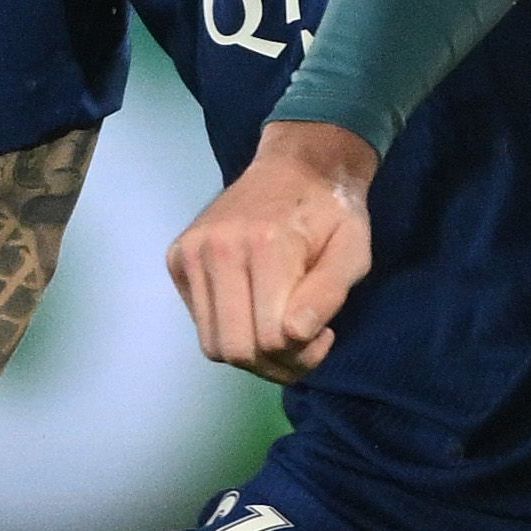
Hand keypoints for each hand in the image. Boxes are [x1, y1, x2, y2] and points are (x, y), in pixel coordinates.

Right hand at [168, 120, 377, 381]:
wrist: (297, 166)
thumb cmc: (332, 213)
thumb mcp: (353, 251)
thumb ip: (328, 294)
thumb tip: (294, 335)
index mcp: (266, 245)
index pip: (272, 338)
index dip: (303, 354)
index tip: (325, 335)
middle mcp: (218, 248)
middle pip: (236, 350)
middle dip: (275, 363)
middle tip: (303, 345)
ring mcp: (190, 252)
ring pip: (212, 345)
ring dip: (251, 354)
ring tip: (280, 331)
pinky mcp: (177, 259)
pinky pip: (200, 323)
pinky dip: (229, 330)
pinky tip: (255, 308)